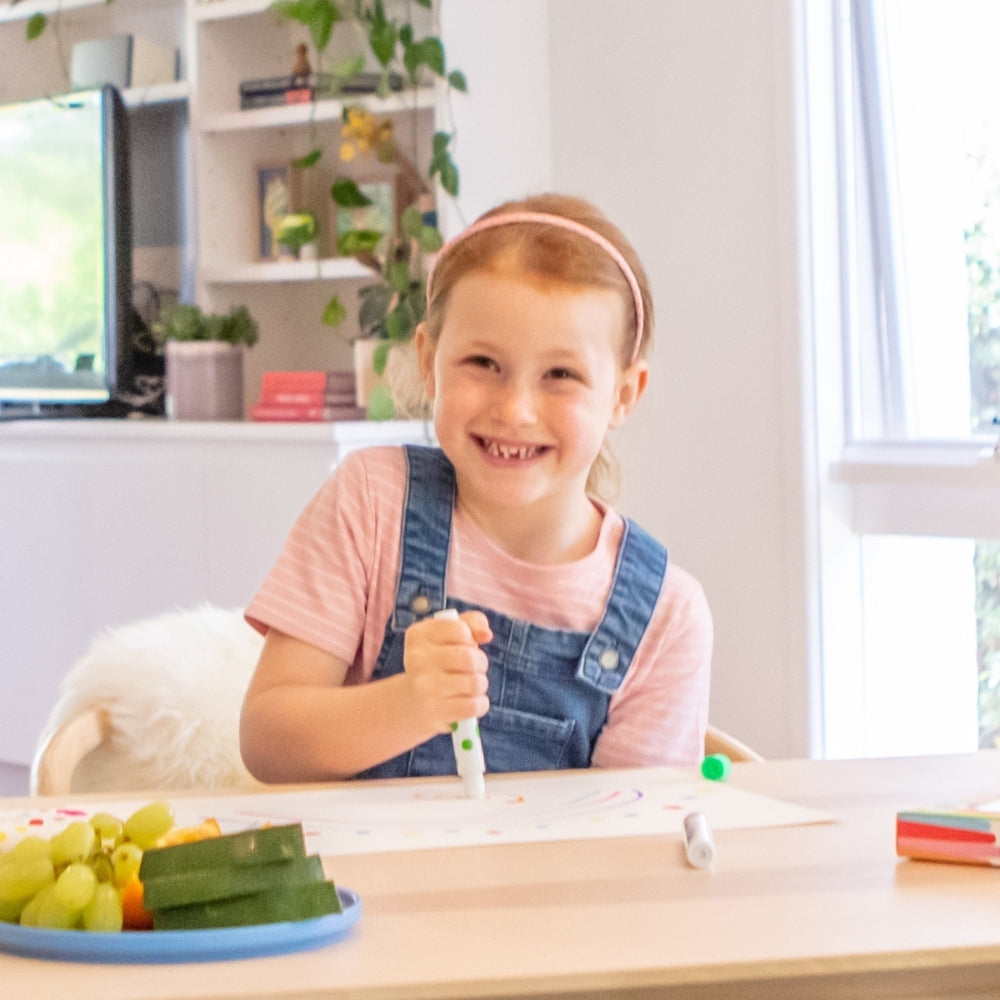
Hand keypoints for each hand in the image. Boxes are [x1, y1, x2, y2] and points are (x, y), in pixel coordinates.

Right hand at [402, 610, 491, 733]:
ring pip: (475, 682)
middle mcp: (417, 659)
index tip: (463, 646)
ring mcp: (424, 686)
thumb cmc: (437, 663)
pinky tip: (472, 702)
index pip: (461, 629)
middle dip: (481, 663)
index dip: (470, 639)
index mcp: (418, 635)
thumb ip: (471, 623)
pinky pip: (474, 705)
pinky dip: (480, 704)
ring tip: (470, 686)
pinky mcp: (435, 711)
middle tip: (474, 669)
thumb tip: (486, 634)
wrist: (411, 703)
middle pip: (470, 657)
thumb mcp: (447, 636)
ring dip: (480, 685)